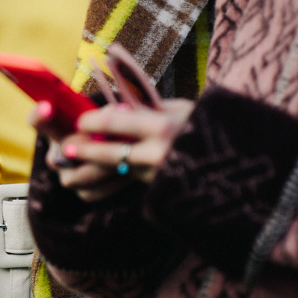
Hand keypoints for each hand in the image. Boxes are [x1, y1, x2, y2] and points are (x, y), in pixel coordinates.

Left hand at [44, 99, 194, 201]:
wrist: (232, 162)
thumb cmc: (203, 124)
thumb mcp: (177, 108)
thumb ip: (144, 109)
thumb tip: (110, 110)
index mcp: (162, 127)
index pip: (115, 123)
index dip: (91, 122)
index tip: (80, 121)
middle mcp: (158, 154)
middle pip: (109, 154)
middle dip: (84, 151)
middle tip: (65, 149)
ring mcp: (158, 175)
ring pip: (115, 175)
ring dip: (89, 172)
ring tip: (71, 170)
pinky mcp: (158, 189)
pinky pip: (126, 184)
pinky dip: (106, 182)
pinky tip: (89, 182)